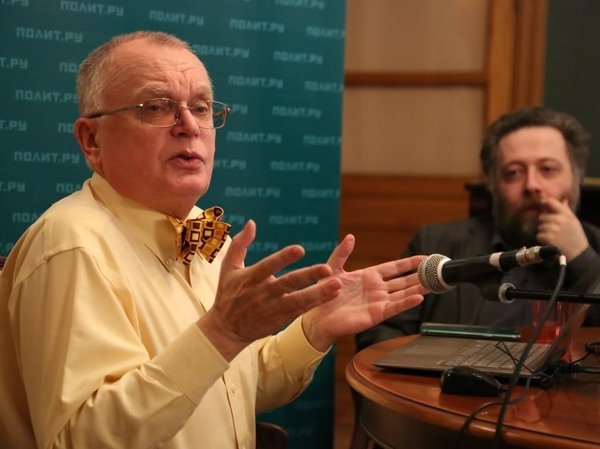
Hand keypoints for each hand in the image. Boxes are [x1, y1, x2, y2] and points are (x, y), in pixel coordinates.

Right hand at [196, 220, 342, 360]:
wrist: (226, 330)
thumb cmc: (228, 293)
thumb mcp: (228, 268)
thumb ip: (240, 244)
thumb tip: (251, 223)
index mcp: (250, 278)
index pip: (268, 266)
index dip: (283, 258)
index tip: (300, 249)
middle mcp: (263, 293)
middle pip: (288, 284)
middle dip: (308, 276)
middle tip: (328, 268)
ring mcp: (273, 308)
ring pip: (298, 300)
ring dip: (319, 292)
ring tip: (337, 284)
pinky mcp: (280, 319)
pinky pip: (301, 310)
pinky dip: (317, 302)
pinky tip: (333, 293)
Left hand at [302, 234, 427, 350]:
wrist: (316, 317)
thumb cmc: (323, 295)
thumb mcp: (332, 268)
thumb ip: (342, 253)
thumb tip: (351, 237)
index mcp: (369, 276)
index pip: (394, 267)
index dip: (409, 263)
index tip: (425, 257)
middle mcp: (377, 289)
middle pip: (404, 281)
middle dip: (420, 276)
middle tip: (436, 270)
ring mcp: (378, 302)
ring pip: (403, 293)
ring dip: (419, 288)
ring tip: (434, 282)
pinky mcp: (375, 314)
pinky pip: (394, 307)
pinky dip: (407, 303)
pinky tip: (419, 297)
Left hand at [537, 196, 588, 260]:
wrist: (578, 253)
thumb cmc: (575, 236)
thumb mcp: (573, 221)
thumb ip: (566, 210)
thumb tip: (562, 200)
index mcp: (567, 214)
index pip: (551, 202)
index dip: (544, 202)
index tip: (542, 204)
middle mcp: (560, 220)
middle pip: (542, 217)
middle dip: (544, 223)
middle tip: (552, 229)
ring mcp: (554, 229)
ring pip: (540, 226)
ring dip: (543, 231)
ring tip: (553, 236)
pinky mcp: (549, 238)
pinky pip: (539, 235)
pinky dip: (542, 239)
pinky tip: (550, 241)